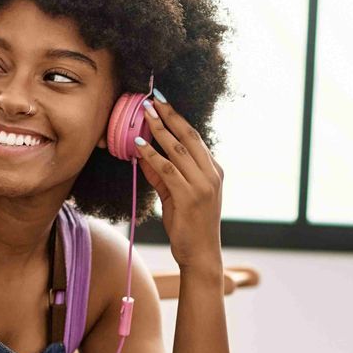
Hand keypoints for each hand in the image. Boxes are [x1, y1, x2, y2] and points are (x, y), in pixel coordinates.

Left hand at [132, 93, 223, 272]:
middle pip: (189, 136)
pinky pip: (168, 170)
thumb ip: (161, 175)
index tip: (162, 102)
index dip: (177, 118)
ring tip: (145, 113)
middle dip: (169, 115)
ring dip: (159, 129)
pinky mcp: (190, 196)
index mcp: (213, 170)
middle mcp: (211, 174)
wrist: (201, 254)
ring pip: (179, 149)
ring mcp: (203, 185)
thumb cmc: (190, 226)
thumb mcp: (175, 196)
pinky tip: (139, 146)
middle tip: (153, 98)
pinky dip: (152, 155)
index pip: (195, 137)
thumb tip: (143, 154)